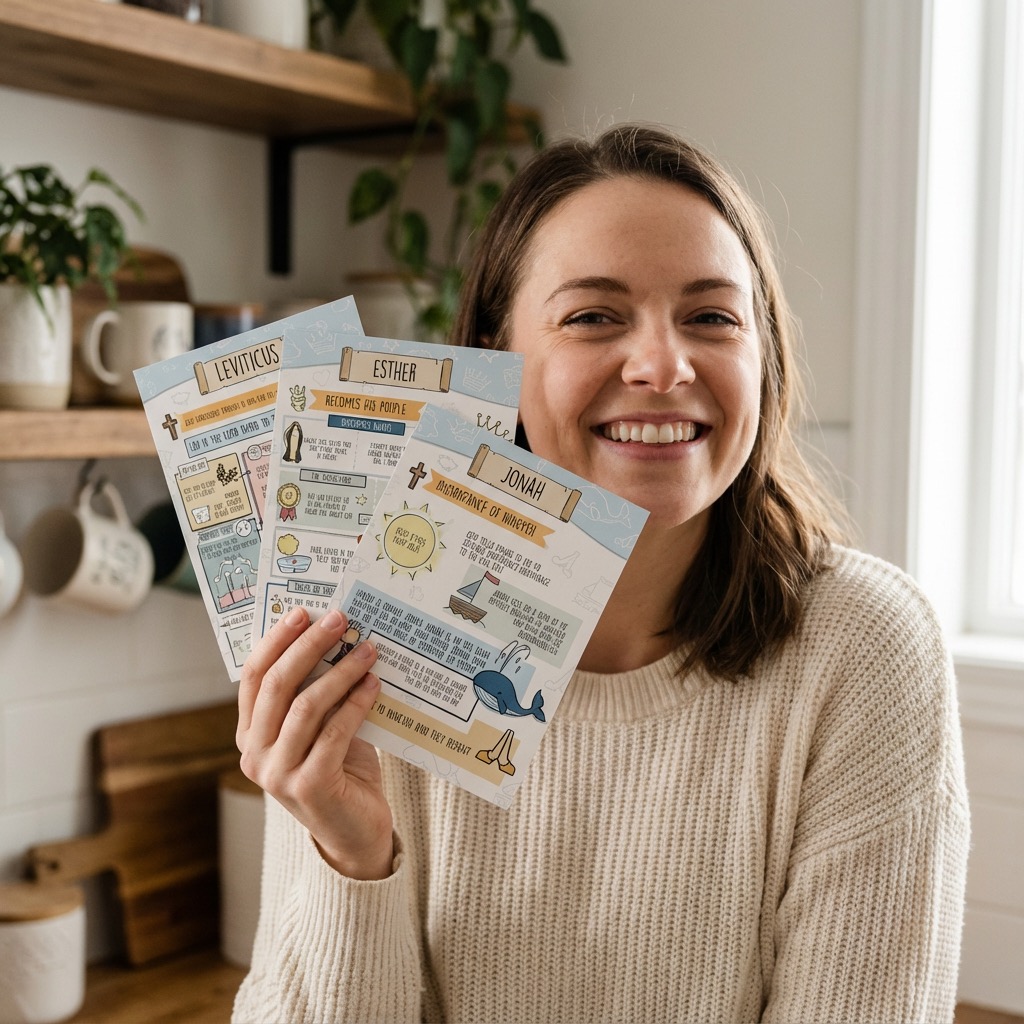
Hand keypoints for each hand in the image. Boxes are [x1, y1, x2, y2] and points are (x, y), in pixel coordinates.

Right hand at [237, 606, 393, 879]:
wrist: (356, 833)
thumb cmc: (340, 771)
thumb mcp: (320, 728)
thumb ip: (315, 694)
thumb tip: (337, 638)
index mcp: (250, 736)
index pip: (253, 678)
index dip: (276, 641)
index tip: (302, 612)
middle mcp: (255, 755)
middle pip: (277, 685)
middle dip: (309, 646)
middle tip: (339, 619)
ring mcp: (278, 775)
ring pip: (306, 707)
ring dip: (340, 672)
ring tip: (368, 650)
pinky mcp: (310, 787)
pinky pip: (334, 733)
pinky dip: (355, 704)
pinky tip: (374, 685)